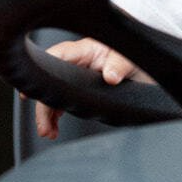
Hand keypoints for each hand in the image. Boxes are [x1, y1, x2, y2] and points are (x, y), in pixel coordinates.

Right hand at [28, 38, 148, 139]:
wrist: (150, 64)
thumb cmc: (136, 53)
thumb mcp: (130, 57)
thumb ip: (119, 65)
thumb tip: (110, 76)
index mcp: (86, 49)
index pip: (58, 56)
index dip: (42, 72)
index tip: (31, 90)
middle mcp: (78, 62)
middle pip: (51, 80)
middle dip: (44, 103)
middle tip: (44, 125)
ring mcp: (78, 76)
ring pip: (55, 94)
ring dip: (48, 113)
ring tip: (49, 132)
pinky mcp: (81, 88)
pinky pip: (63, 100)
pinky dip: (56, 114)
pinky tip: (54, 127)